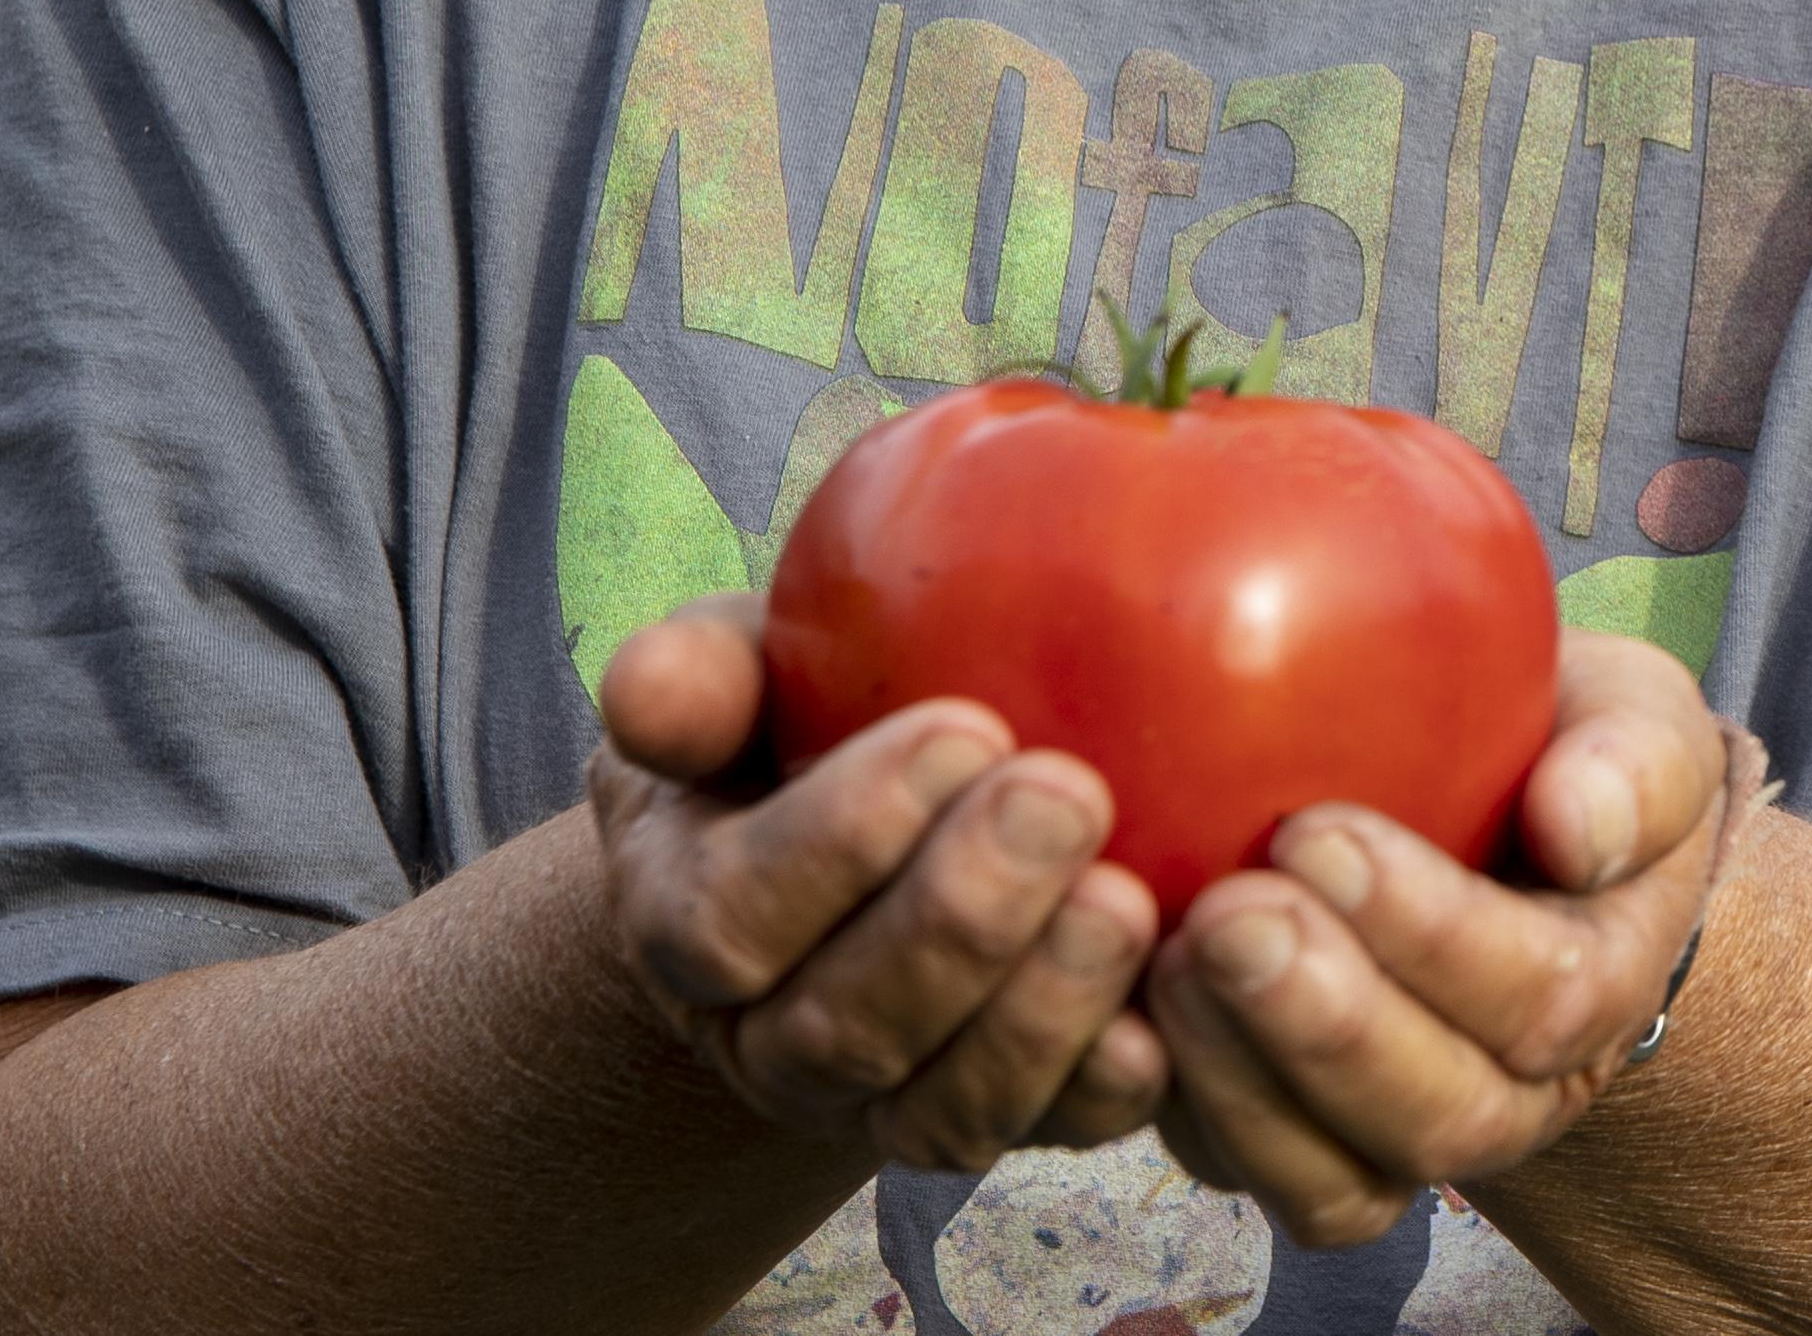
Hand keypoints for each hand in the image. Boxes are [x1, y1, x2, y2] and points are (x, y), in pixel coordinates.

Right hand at [587, 596, 1171, 1172]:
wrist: (878, 829)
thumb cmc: (801, 722)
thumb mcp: (740, 677)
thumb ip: (697, 677)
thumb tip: (646, 689)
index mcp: (688, 921)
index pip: (731, 920)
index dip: (839, 841)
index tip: (964, 728)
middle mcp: (772, 1038)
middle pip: (841, 1028)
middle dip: (959, 917)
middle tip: (1067, 795)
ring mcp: (886, 1096)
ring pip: (939, 1109)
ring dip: (1037, 1012)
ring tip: (1126, 901)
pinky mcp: (1005, 1112)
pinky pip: (1050, 1134)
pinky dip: (1105, 1086)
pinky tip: (1164, 1018)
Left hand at [1148, 630, 1736, 1247]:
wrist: (1498, 819)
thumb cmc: (1563, 754)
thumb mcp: (1636, 723)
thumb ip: (1638, 765)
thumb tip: (1578, 827)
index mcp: (1605, 985)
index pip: (1543, 997)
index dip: (1431, 933)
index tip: (1319, 832)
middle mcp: (1514, 1092)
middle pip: (1441, 1116)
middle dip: (1329, 1027)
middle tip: (1228, 915)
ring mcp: (1399, 1136)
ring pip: (1339, 1181)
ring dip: (1246, 1081)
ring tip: (1169, 959)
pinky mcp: (1294, 1144)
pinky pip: (1242, 1172)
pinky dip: (1181, 1106)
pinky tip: (1125, 1005)